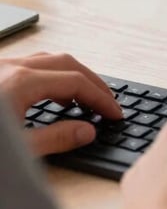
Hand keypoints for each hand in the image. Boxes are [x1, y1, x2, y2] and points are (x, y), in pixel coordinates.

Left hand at [0, 52, 122, 156]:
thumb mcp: (17, 148)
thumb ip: (54, 139)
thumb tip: (87, 132)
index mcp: (21, 82)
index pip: (75, 82)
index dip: (100, 98)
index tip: (114, 112)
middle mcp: (12, 67)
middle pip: (67, 63)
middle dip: (92, 82)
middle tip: (108, 101)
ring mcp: (1, 66)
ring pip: (48, 60)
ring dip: (71, 75)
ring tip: (84, 97)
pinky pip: (30, 65)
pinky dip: (50, 75)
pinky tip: (50, 93)